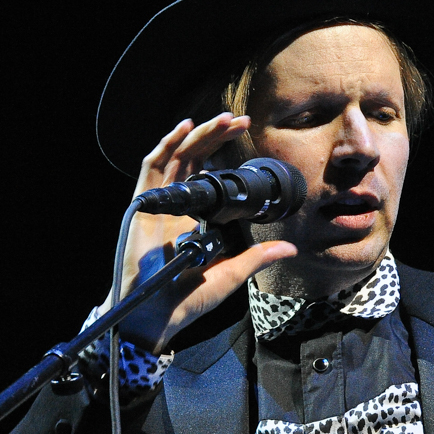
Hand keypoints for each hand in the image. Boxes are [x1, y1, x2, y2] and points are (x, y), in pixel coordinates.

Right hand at [101, 113, 295, 352]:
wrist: (155, 313)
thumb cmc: (188, 298)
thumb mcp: (230, 274)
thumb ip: (256, 257)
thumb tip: (289, 249)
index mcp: (196, 217)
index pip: (211, 175)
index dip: (226, 154)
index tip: (248, 137)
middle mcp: (178, 205)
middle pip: (196, 159)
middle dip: (218, 136)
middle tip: (240, 120)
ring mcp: (159, 203)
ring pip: (179, 157)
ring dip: (200, 136)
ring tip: (222, 120)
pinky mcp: (143, 205)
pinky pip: (153, 167)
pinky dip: (167, 145)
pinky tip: (185, 129)